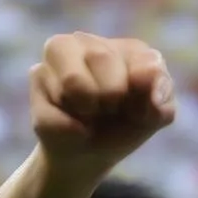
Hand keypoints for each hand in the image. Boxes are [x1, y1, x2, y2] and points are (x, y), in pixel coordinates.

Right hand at [29, 32, 175, 175]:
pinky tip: (70, 123)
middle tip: (108, 111)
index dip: (142, 98)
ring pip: (73, 82)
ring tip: (88, 113)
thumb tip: (151, 73)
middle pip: (102, 60)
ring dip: (86, 111)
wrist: (88, 156)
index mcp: (129, 49)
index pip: (142, 63)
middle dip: (110, 101)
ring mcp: (60, 53)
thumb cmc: (122, 129)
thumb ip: (160, 95)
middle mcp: (92, 41)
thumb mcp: (151, 118)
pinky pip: (54, 113)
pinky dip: (69, 131)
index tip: (139, 113)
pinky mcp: (37, 74)